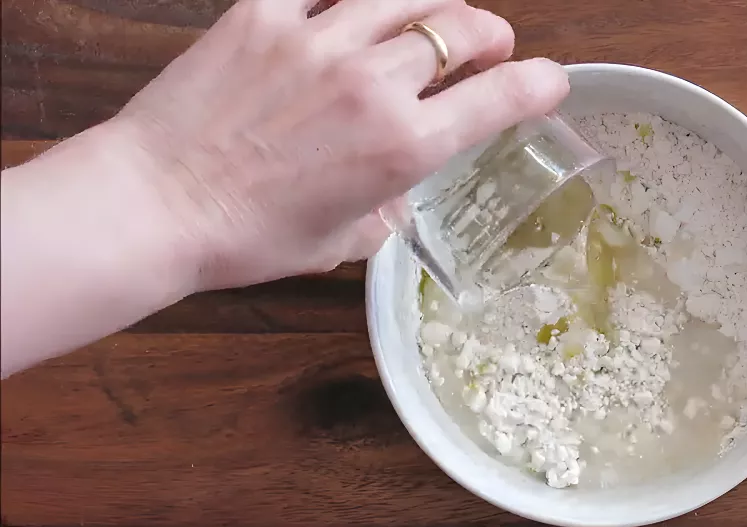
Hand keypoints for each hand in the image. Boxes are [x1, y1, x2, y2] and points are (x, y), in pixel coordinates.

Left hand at [115, 0, 567, 290]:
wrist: (156, 204)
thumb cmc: (249, 237)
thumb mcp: (343, 243)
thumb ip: (385, 209)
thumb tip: (394, 192)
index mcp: (405, 146)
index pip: (503, 96)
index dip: (542, 82)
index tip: (550, 82)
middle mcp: (374, 84)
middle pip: (461, 28)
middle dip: (490, 35)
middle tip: (489, 46)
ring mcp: (319, 40)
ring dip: (433, 4)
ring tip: (434, 16)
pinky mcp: (264, 15)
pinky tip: (352, 10)